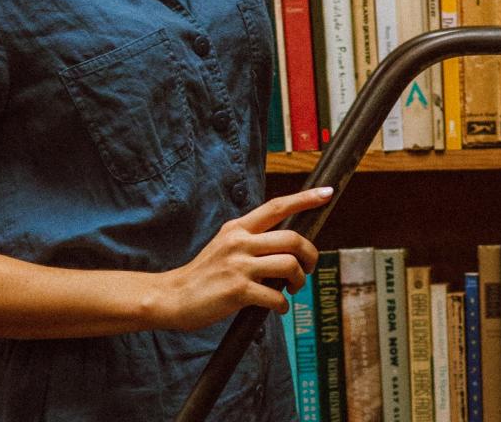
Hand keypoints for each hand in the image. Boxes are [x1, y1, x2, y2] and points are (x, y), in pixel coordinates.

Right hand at [153, 186, 329, 330]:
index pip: (277, 207)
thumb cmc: (205, 275)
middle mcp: (240, 242)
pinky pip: (276, 296)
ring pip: (289, 265)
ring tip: (291, 289)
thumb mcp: (225, 246)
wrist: (173, 297)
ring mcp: (239, 266)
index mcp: (238, 228)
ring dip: (299, 281)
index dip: (305, 200)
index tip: (327, 193)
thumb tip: (287, 247)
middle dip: (310, 255)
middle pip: (292, 240)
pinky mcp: (237, 290)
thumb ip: (251, 241)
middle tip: (309, 269)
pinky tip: (277, 308)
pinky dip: (282, 305)